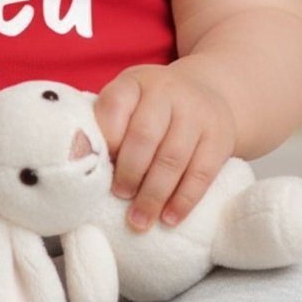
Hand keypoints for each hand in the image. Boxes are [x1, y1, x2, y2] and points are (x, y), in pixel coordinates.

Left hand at [94, 62, 235, 230]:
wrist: (207, 93)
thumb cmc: (152, 106)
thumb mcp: (129, 100)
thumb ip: (107, 124)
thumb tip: (83, 161)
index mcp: (135, 81)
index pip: (115, 105)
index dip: (105, 139)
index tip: (97, 167)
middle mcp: (167, 92)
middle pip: (144, 135)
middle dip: (129, 172)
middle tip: (119, 196)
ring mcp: (196, 113)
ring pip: (173, 158)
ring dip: (153, 194)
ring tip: (139, 220)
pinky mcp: (219, 138)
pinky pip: (202, 173)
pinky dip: (184, 200)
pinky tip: (169, 218)